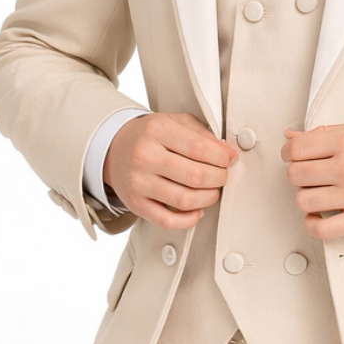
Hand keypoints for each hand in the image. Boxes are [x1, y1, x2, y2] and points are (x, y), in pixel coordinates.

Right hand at [104, 112, 237, 229]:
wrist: (114, 149)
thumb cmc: (149, 136)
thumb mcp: (174, 122)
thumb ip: (202, 134)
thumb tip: (229, 153)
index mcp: (157, 131)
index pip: (199, 147)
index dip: (221, 157)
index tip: (229, 159)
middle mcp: (145, 156)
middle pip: (195, 176)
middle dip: (219, 178)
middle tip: (222, 176)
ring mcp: (139, 182)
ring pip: (184, 200)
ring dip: (208, 198)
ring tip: (211, 191)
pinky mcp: (136, 204)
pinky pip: (167, 220)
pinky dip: (189, 219)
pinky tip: (197, 210)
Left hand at [281, 122, 343, 238]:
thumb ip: (326, 133)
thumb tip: (292, 136)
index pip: (296, 148)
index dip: (290, 152)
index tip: (295, 156)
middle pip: (295, 174)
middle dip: (298, 173)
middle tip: (311, 174)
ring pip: (303, 201)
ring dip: (306, 197)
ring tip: (319, 192)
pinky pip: (321, 229)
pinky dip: (312, 224)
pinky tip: (319, 215)